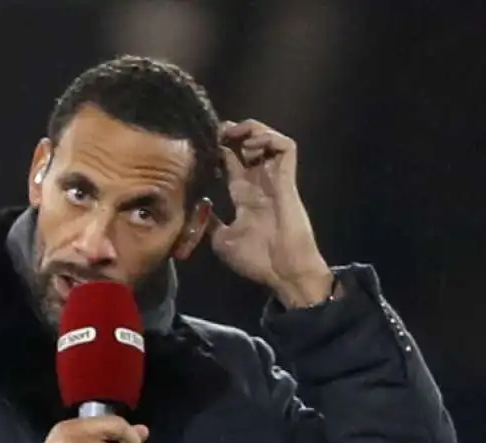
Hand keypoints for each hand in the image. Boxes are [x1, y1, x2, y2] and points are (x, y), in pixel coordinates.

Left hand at [210, 119, 332, 308]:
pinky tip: (250, 144)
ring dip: (251, 130)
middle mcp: (259, 182)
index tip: (201, 143)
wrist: (283, 271)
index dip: (217, 150)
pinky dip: (268, 138)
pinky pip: (285, 147)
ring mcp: (274, 179)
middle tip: (216, 129)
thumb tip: (197, 207)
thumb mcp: (222, 239)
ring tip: (233, 134)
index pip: (230, 163)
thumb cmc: (256, 259)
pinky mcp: (287, 178)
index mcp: (244, 195)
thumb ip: (210, 221)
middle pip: (248, 145)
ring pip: (268, 140)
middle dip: (232, 133)